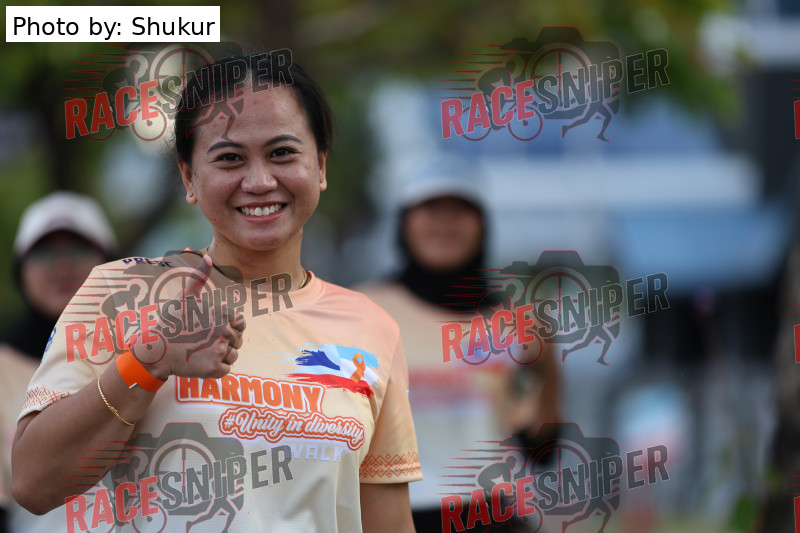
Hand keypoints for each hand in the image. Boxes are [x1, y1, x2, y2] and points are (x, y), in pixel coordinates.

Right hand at [131, 254, 245, 379]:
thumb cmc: (171, 322)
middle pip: (238, 340)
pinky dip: (215, 369)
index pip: (240, 323)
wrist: (156, 351)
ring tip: (200, 351)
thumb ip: (199, 277)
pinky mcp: (215, 369)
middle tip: (202, 341)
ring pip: (233, 356)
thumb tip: (207, 256)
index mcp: (223, 314)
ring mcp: (220, 351)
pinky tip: (200, 362)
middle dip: (224, 342)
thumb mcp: (185, 297)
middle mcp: (225, 331)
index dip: (227, 327)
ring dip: (220, 356)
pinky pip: (226, 370)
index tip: (209, 329)